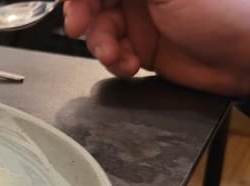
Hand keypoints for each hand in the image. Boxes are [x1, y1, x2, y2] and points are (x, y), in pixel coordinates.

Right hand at [63, 0, 249, 95]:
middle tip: (78, 28)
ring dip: (101, 44)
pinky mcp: (142, 48)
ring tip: (115, 55)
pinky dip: (114, 61)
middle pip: (93, 1)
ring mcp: (141, 20)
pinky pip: (112, 53)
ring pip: (98, 28)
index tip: (73, 7)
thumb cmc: (227, 12)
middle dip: (83, 15)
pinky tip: (129, 64)